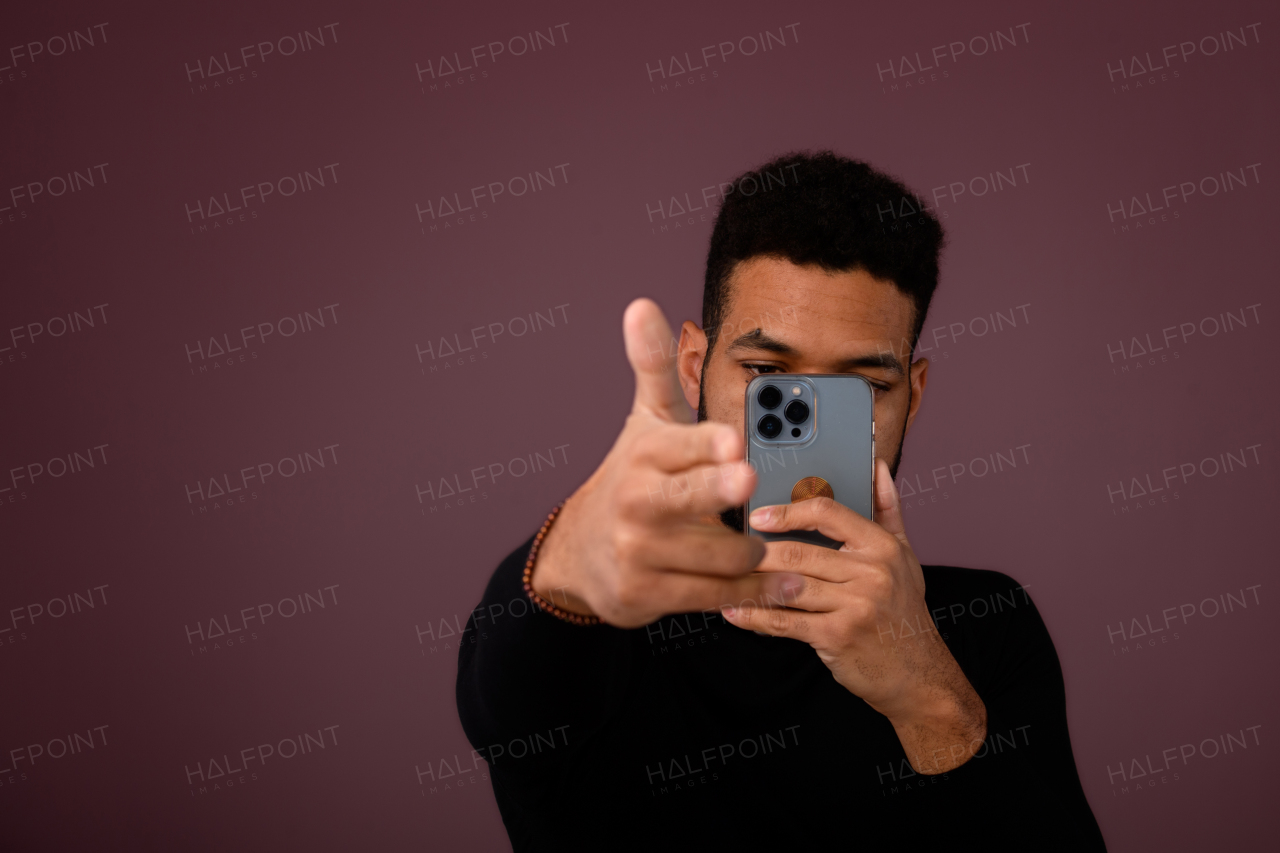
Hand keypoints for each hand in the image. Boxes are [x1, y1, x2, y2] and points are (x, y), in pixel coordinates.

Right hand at [531, 298, 801, 627]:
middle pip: (686, 496)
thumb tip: (641, 305)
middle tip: (746, 479)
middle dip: (716, 488)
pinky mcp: (647, 595)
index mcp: (646, 454)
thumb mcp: (646, 424)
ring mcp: (641, 552)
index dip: (708, 443)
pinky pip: (716, 595)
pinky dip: (757, 593)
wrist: (582, 554)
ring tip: (779, 545)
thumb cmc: (633, 479)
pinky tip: (788, 585)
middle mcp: (638, 502)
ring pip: (718, 554)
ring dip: (757, 553)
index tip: (732, 440)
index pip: (682, 444)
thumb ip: (654, 368)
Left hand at [721, 459, 986, 772]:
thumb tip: (877, 467)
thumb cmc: (903, 611)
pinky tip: (732, 611)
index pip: (828, 513)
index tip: (758, 516)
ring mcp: (854, 605)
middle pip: (800, 552)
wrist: (918, 674)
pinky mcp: (837, 636)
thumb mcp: (904, 556)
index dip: (788, 511)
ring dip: (749, 582)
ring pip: (787, 585)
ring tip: (721, 575)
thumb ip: (887, 509)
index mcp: (882, 546)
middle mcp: (871, 573)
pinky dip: (754, 617)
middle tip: (727, 546)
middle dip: (758, 551)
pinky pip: (785, 622)